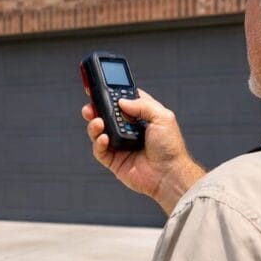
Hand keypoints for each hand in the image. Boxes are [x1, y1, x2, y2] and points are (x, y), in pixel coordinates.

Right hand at [82, 89, 205, 214]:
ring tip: (98, 122)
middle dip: (96, 108)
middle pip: (107, 115)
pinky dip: (98, 143)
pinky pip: (100, 150)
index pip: (124, 101)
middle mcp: (129, 130)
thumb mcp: (162, 117)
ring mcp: (120, 145)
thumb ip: (142, 105)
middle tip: (91, 105)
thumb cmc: (170, 147)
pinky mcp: (114, 161)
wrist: (169, 174)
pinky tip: (103, 139)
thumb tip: (121, 101)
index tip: (100, 86)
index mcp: (141, 117)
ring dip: (94, 124)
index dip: (112, 94)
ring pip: (99, 131)